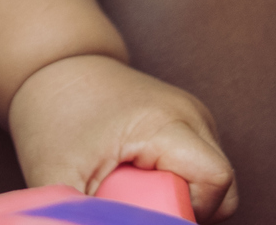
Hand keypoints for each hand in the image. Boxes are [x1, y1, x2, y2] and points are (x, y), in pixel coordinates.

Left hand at [6, 54, 237, 220]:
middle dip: (187, 210)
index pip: (214, 182)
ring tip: (134, 188)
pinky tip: (141, 178)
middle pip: (223, 188)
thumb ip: (79, 217)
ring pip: (214, 180)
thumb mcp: (57, 176)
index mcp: (166, 123)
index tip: (143, 211)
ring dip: (181, 197)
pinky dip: (178, 183)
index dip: (188, 211)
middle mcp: (191, 115)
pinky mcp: (188, 121)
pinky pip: (200, 167)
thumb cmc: (52, 116)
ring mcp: (194, 115)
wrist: (53, 66)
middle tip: (137, 206)